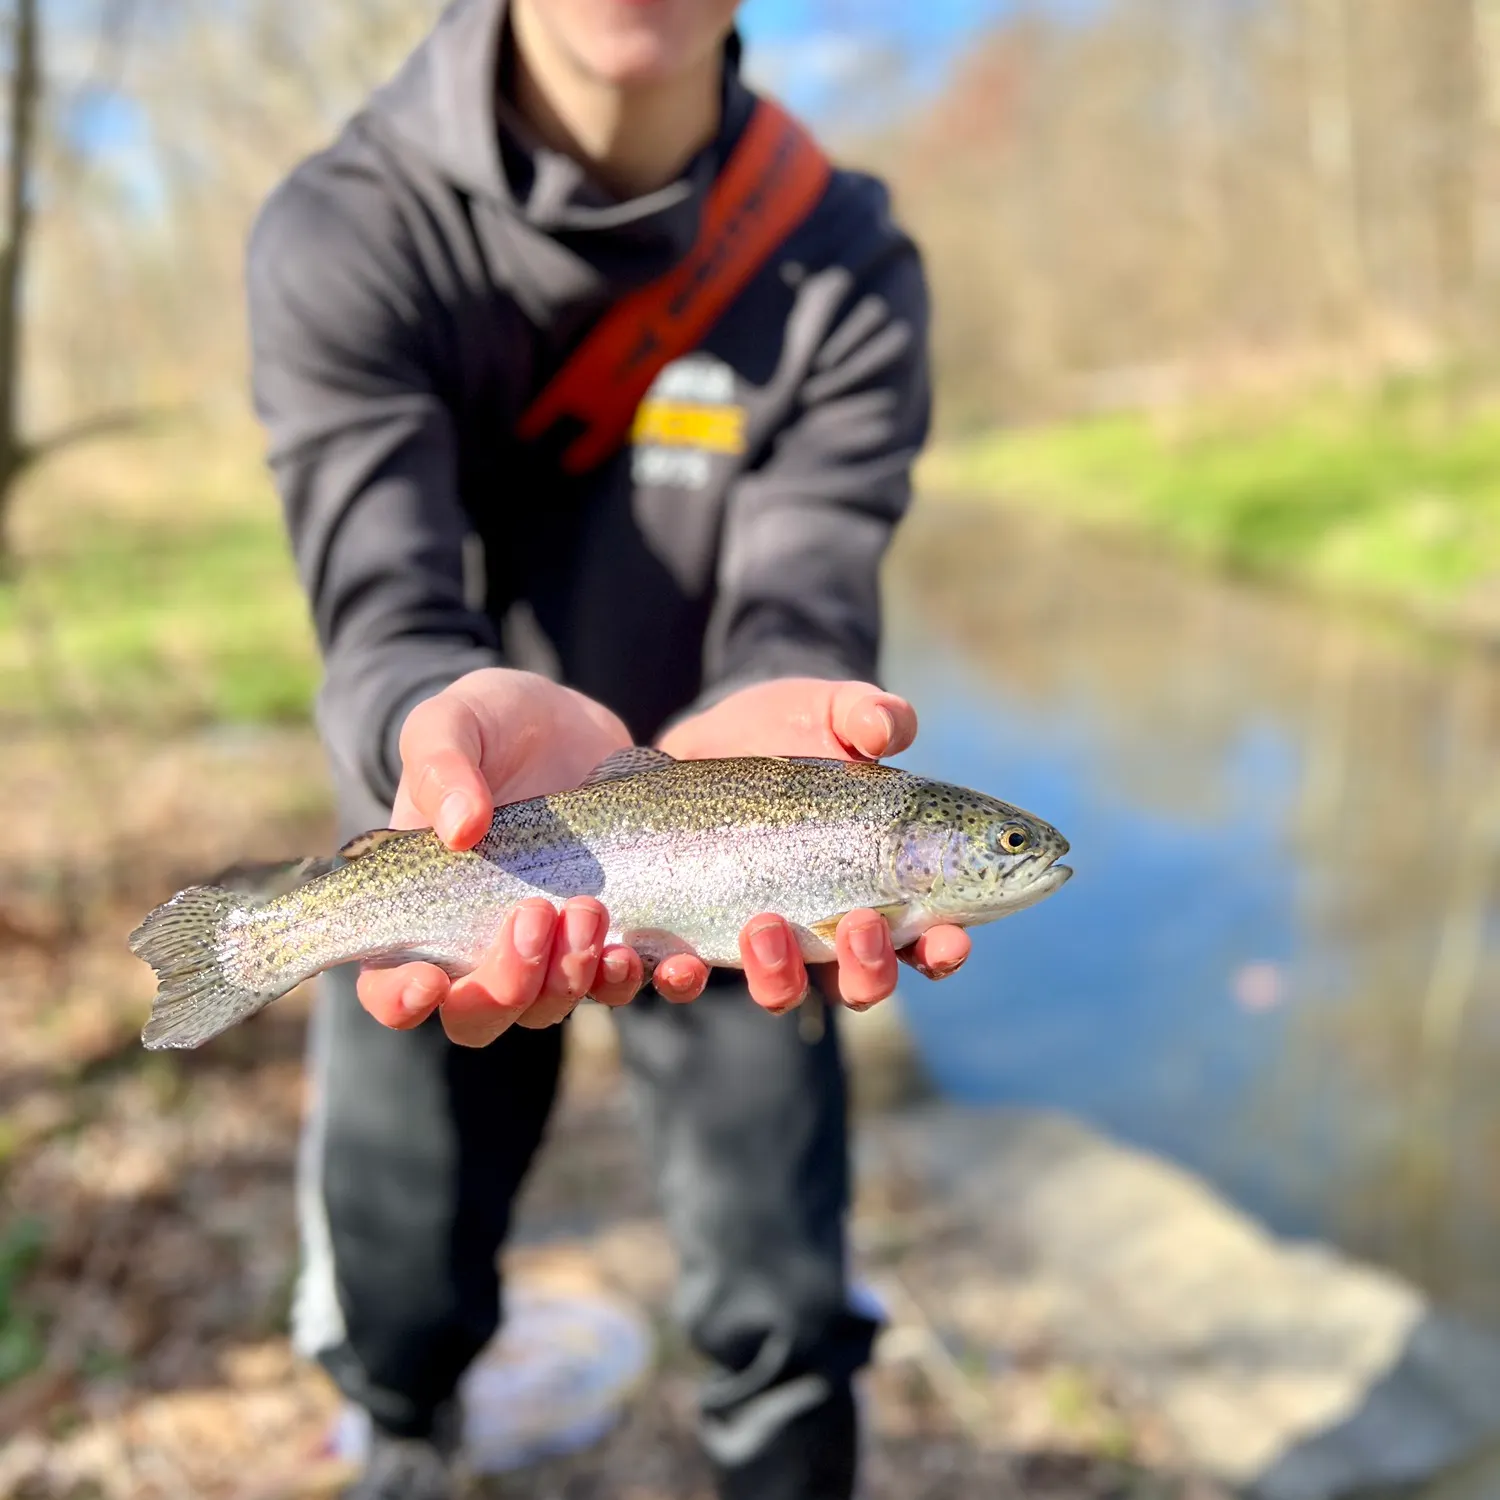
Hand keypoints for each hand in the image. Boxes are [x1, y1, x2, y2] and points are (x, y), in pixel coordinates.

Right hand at [356, 669, 645, 1045]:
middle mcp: (478, 945)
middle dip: (508, 984)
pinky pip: (631, 982)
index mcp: (417, 910)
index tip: (428, 982)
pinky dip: (654, 982)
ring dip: (574, 980)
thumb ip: (441, 765)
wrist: (567, 722)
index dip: (401, 1002)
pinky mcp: (611, 933)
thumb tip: (461, 828)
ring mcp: (548, 948)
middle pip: (480, 1014)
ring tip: (593, 914)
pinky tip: (674, 960)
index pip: (389, 987)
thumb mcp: (452, 723)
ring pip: (553, 1006)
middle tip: (536, 915)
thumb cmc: (488, 724)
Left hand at [652, 677, 971, 1011]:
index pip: (929, 938)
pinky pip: (688, 982)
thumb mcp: (836, 709)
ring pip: (782, 991)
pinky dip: (684, 983)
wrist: (713, 732)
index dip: (944, 949)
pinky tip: (680, 964)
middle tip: (861, 923)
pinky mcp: (694, 932)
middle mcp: (829, 926)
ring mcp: (763, 937)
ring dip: (780, 976)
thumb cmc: (798, 724)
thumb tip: (885, 729)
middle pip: (862, 984)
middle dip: (867, 968)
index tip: (948, 937)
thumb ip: (869, 715)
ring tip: (765, 923)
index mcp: (885, 885)